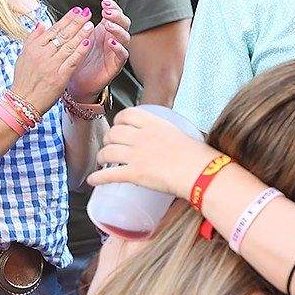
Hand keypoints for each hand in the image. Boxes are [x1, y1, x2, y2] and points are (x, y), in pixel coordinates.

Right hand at [11, 7, 94, 115]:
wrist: (23, 102)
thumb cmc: (24, 80)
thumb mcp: (23, 57)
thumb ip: (33, 39)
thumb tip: (41, 23)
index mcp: (33, 48)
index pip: (53, 30)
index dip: (67, 19)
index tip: (77, 10)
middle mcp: (42, 55)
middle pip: (62, 35)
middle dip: (76, 22)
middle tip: (87, 12)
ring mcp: (51, 66)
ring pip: (69, 46)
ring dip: (81, 34)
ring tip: (90, 24)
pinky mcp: (59, 77)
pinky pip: (72, 61)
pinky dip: (80, 51)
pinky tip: (88, 43)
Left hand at [68, 0, 129, 100]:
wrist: (75, 82)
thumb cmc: (76, 60)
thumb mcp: (76, 38)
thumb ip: (79, 26)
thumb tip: (79, 10)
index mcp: (104, 31)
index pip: (115, 15)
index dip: (113, 7)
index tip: (104, 3)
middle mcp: (112, 40)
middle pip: (124, 24)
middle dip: (117, 16)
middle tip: (107, 12)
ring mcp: (116, 52)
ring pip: (126, 38)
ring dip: (118, 29)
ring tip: (108, 25)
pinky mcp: (115, 65)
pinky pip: (122, 55)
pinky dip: (118, 48)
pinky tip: (111, 42)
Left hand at [90, 107, 217, 197]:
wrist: (201, 173)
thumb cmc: (199, 157)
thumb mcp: (183, 136)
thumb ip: (171, 136)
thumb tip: (173, 142)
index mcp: (155, 124)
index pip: (128, 114)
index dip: (118, 120)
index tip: (118, 125)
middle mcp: (142, 136)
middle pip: (114, 133)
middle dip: (108, 140)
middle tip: (110, 146)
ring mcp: (137, 155)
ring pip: (107, 152)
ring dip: (102, 157)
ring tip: (103, 162)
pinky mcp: (135, 173)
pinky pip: (109, 174)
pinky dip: (98, 177)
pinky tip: (92, 180)